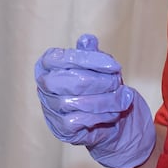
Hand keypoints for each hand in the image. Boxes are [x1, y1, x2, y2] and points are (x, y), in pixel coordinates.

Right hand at [35, 34, 155, 167]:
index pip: (60, 58)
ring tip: (123, 98)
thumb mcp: (98, 67)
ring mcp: (50, 108)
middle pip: (69, 81)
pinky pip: (81, 120)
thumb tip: (88, 39)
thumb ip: (91, 53)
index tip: (114, 66)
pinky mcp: (61, 128)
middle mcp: (44, 86)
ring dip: (106, 100)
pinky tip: (114, 113)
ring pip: (77, 102)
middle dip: (99, 82)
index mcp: (47, 65)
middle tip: (119, 82)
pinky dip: (102, 116)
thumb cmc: (99, 88)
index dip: (88, 60)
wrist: (108, 121)